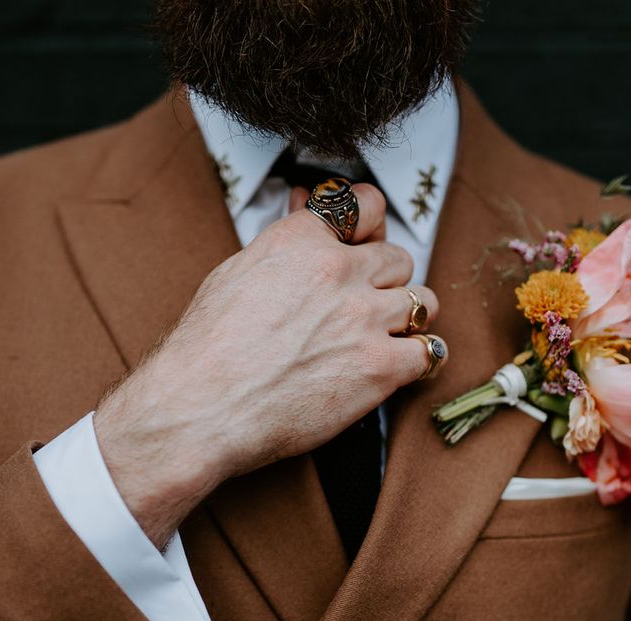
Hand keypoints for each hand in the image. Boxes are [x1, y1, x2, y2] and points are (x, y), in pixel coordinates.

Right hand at [94, 184, 439, 546]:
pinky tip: (400, 365)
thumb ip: (286, 248)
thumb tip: (308, 222)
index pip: (368, 205)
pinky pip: (430, 351)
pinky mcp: (380, 367)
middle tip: (367, 302)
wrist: (200, 407)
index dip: (372, 224)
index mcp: (303, 240)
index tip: (370, 239)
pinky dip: (418, 358)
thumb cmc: (207, 348)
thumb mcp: (237, 274)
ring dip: (408, 317)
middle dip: (386, 280)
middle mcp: (340, 270)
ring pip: (423, 301)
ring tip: (387, 335)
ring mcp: (364, 318)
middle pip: (399, 259)